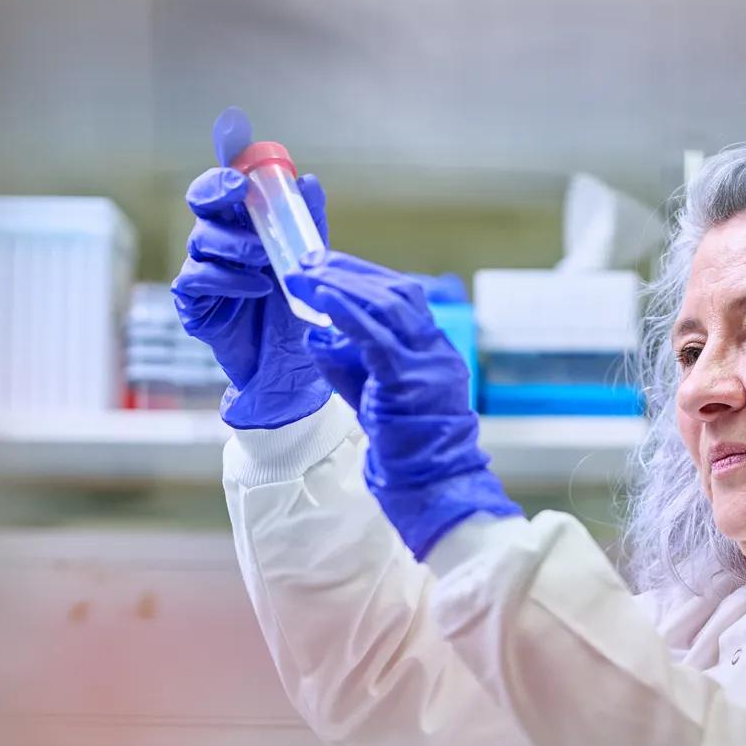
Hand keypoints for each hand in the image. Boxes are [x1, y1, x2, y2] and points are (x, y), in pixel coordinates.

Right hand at [171, 111, 341, 428]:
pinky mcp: (194, 304)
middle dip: (216, 190)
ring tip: (266, 258)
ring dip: (235, 243)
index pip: (232, 182)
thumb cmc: (298, 313)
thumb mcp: (312, 265)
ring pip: (202, 239)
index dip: (229, 157)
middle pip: (202, 200)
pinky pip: (197, 279)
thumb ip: (308, 226)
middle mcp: (220, 241)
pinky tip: (257, 286)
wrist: (291, 373)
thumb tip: (309, 182)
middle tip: (236, 191)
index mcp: (246, 224)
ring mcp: (203, 270)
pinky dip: (228, 279)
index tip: (235, 134)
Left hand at [286, 256, 518, 559]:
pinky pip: (376, 335)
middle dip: (351, 271)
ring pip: (389, 305)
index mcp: (433, 352)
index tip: (329, 265)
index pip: (403, 299)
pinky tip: (322, 297)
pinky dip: (347, 310)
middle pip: (398, 293)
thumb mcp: (374, 396)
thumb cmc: (404, 448)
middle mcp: (436, 351)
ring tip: (309, 272)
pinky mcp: (409, 380)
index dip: (364, 277)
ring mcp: (428, 364)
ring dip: (343, 284)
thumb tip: (316, 334)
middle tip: (311, 259)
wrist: (431, 485)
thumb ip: (351, 364)